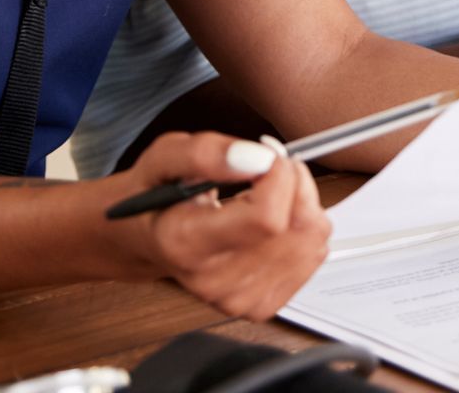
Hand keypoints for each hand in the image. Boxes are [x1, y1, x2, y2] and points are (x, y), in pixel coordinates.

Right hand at [106, 131, 329, 317]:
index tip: (264, 155)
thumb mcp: (165, 156)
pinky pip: (313, 256)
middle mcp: (213, 281)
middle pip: (297, 229)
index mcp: (185, 244)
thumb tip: (256, 158)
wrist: (145, 240)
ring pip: (313, 241)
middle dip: (294, 182)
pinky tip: (272, 221)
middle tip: (267, 167)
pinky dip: (303, 228)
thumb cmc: (156, 196)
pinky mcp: (261, 305)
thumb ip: (205, 153)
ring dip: (302, 203)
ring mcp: (239, 298)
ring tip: (267, 193)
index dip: (278, 174)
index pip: (267, 217)